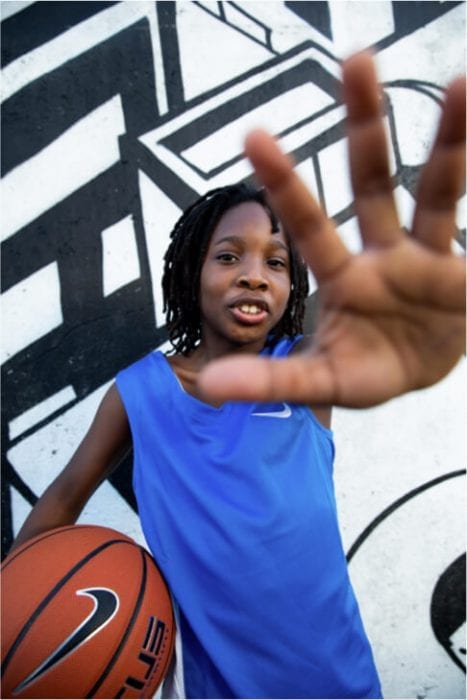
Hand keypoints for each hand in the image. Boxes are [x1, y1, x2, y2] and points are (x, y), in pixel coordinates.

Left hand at [198, 52, 465, 407]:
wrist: (419, 372)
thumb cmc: (367, 369)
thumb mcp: (324, 380)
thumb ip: (272, 381)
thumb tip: (207, 386)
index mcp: (343, 275)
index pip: (311, 224)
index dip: (287, 183)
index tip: (254, 134)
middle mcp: (384, 252)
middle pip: (374, 180)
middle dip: (365, 123)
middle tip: (356, 59)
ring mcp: (428, 255)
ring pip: (440, 188)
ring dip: (452, 138)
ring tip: (461, 83)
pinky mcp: (464, 271)